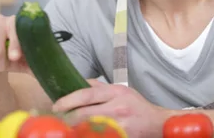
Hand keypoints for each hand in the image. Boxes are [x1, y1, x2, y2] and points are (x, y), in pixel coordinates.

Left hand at [53, 80, 167, 137]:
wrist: (157, 123)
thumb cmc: (136, 106)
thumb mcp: (120, 90)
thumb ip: (99, 87)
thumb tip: (77, 82)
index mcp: (116, 92)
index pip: (87, 94)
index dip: (69, 100)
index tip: (56, 106)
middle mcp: (118, 108)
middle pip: (84, 114)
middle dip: (68, 119)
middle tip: (59, 120)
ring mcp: (120, 125)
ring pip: (88, 129)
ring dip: (75, 130)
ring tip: (69, 129)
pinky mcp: (121, 137)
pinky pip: (99, 137)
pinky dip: (88, 135)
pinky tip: (83, 134)